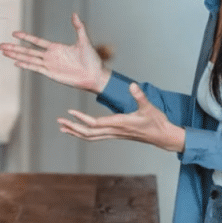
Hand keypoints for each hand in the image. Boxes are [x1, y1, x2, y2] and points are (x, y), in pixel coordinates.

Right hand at [0, 13, 109, 92]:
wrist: (94, 75)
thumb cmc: (91, 59)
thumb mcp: (84, 40)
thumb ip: (79, 27)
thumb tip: (74, 13)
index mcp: (56, 48)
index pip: (36, 41)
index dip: (25, 37)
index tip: (14, 33)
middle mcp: (50, 56)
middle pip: (27, 50)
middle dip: (14, 47)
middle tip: (0, 45)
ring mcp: (49, 65)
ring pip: (28, 59)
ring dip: (15, 55)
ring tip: (4, 52)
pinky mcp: (51, 74)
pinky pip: (35, 68)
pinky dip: (25, 65)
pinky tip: (15, 62)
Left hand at [57, 83, 185, 152]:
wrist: (163, 136)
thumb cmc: (156, 121)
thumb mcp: (149, 107)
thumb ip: (140, 96)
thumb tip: (132, 85)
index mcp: (120, 123)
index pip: (96, 123)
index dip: (82, 119)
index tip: (70, 113)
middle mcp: (114, 131)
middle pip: (89, 133)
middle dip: (73, 127)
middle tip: (59, 121)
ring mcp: (114, 134)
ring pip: (91, 137)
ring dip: (76, 132)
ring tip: (62, 127)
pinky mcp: (115, 135)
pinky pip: (96, 137)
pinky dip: (84, 134)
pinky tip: (77, 131)